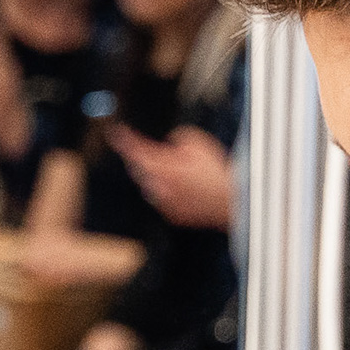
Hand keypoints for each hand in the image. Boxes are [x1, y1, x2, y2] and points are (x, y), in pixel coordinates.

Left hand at [104, 123, 235, 230]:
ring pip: (151, 186)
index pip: (138, 151)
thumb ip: (178, 137)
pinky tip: (187, 189)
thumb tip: (171, 143)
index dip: (126, 141)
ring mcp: (166, 203)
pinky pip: (163, 200)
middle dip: (144, 160)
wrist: (233, 200)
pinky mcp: (174, 215)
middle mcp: (161, 188)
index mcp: (165, 168)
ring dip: (158, 176)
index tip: (117, 134)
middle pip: (142, 170)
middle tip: (156, 153)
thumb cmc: (217, 172)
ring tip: (181, 173)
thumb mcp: (198, 142)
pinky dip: (168, 192)